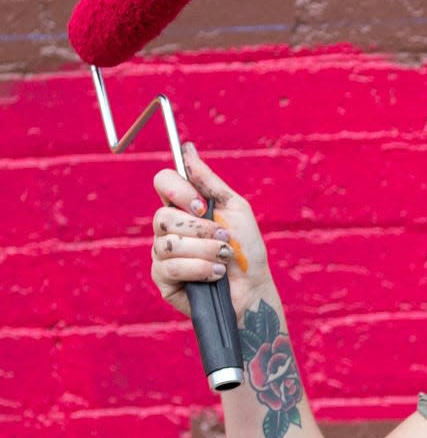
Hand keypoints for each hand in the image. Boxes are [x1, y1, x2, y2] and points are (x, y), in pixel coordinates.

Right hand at [150, 144, 271, 319]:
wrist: (253, 288)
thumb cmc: (245, 249)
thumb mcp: (234, 208)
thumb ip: (209, 181)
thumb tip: (187, 149)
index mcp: (183, 207)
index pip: (162, 182)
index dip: (178, 190)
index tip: (202, 205)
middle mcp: (168, 228)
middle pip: (162, 216)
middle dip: (200, 229)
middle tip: (223, 238)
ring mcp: (162, 253)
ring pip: (168, 243)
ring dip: (205, 250)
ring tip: (223, 259)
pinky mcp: (163, 279)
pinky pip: (170, 267)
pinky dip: (199, 268)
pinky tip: (215, 274)